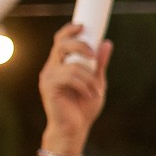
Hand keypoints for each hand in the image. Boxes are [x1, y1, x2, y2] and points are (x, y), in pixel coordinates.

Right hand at [38, 23, 111, 155]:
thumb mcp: (96, 82)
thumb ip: (100, 65)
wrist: (75, 129)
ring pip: (72, 65)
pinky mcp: (49, 88)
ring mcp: (48, 77)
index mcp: (60, 65)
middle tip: (95, 57)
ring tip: (96, 91)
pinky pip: (70, 78)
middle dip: (81, 46)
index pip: (59, 40)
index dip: (69, 30)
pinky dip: (85, 85)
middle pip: (61, 44)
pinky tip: (91, 95)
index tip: (82, 26)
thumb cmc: (83, 107)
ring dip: (89, 78)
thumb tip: (106, 43)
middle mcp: (51, 68)